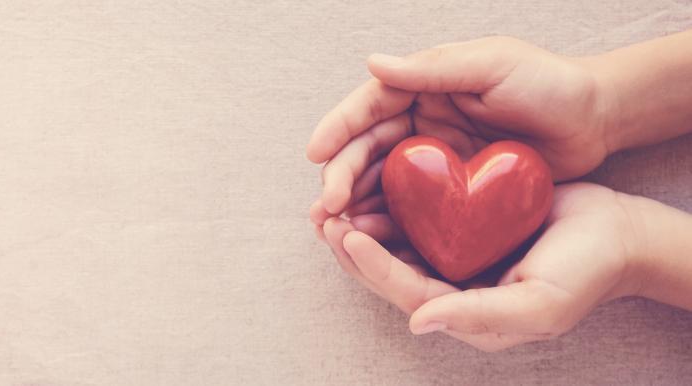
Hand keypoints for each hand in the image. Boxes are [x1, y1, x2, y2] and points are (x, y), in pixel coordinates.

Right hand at [307, 36, 615, 217]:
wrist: (596, 120)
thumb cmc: (549, 83)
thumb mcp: (492, 65)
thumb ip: (433, 69)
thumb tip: (373, 62)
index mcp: (424, 86)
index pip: (370, 106)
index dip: (338, 129)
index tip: (315, 153)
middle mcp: (421, 121)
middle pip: (367, 149)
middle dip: (340, 176)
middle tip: (325, 208)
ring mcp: (434, 158)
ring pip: (381, 181)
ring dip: (355, 203)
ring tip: (336, 229)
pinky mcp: (451, 190)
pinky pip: (411, 206)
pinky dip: (388, 221)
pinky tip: (372, 237)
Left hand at [320, 183, 643, 351]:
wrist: (614, 232)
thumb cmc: (583, 272)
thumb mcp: (538, 304)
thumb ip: (479, 316)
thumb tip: (419, 323)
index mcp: (462, 311)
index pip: (406, 290)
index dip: (373, 266)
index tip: (347, 236)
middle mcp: (451, 284)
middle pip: (389, 268)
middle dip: (353, 246)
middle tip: (323, 216)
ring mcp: (455, 253)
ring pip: (396, 240)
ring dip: (363, 221)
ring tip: (332, 199)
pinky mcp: (461, 222)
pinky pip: (417, 213)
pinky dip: (390, 200)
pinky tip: (371, 180)